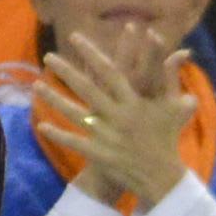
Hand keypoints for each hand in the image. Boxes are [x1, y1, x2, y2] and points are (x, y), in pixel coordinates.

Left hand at [35, 27, 193, 211]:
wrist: (160, 178)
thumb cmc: (167, 139)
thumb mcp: (175, 106)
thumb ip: (171, 78)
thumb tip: (179, 52)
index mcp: (133, 101)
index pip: (109, 71)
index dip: (91, 53)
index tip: (75, 38)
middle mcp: (117, 116)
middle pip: (86, 89)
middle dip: (66, 71)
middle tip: (48, 56)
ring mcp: (106, 136)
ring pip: (74, 114)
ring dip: (54, 100)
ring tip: (36, 86)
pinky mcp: (99, 154)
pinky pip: (74, 143)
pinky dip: (58, 135)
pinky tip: (41, 126)